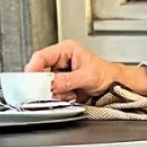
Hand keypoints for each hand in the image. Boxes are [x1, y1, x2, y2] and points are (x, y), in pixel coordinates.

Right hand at [24, 41, 146, 99]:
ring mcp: (60, 73)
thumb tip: (51, 84)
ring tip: (72, 92)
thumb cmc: (106, 75)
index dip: (34, 68)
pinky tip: (72, 95)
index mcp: (66, 50)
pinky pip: (53, 92)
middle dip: (47, 84)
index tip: (30, 79)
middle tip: (55, 90)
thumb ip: (67, 80)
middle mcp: (61, 60)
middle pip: (41, 72)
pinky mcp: (62, 84)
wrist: (115, 86)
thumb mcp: (87, 76)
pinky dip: (60, 97)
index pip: (42, 56)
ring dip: (56, 92)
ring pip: (46, 84)